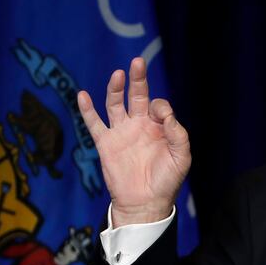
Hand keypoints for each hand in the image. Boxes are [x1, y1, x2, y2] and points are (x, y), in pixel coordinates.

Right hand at [77, 57, 190, 226]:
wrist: (146, 202)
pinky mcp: (106, 143)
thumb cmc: (167, 179)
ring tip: (118, 74)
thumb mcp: (182, 156)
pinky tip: (83, 95)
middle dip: (138, 79)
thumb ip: (177, 133)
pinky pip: (94, 123)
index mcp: (159, 127)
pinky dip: (87, 109)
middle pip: (137, 96)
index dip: (160, 107)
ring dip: (115, 88)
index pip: (158, 105)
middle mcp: (139, 125)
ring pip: (115, 104)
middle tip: (138, 62)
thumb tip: (165, 113)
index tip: (161, 117)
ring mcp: (121, 132)